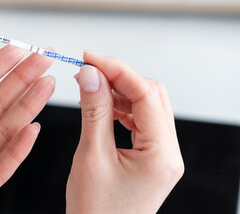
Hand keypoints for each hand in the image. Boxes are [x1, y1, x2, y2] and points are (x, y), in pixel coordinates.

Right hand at [66, 51, 183, 213]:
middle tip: (89, 69)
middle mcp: (168, 153)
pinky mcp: (150, 155)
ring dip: (118, 91)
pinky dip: (120, 107)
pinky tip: (101, 103)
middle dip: (119, 77)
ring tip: (90, 85)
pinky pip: (139, 120)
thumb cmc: (95, 212)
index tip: (91, 58)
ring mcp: (161, 154)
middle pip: (151, 96)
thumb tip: (90, 75)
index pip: (145, 95)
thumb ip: (94, 111)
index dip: (117, 70)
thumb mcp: (91, 156)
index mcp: (161, 155)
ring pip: (145, 106)